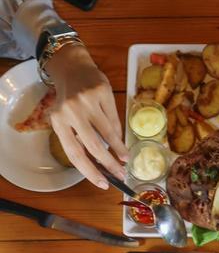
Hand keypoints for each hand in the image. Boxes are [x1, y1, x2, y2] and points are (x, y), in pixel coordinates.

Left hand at [46, 42, 127, 188]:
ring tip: (126, 160)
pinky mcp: (102, 92)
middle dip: (109, 164)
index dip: (89, 171)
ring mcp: (87, 101)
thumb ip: (78, 138)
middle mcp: (71, 111)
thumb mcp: (66, 119)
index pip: (74, 153)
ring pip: (108, 133)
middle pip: (93, 146)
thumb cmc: (70, 100)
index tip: (103, 184)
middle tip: (121, 175)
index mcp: (58, 122)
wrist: (73, 68)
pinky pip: (114, 119)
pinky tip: (122, 142)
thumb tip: (99, 165)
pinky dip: (119, 133)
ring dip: (119, 150)